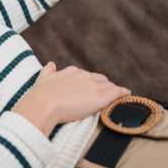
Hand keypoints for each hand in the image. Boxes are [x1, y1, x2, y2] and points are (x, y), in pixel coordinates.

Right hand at [13, 62, 130, 135]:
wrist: (43, 103)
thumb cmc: (40, 95)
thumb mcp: (42, 79)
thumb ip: (48, 71)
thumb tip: (51, 64)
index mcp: (71, 72)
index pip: (86, 76)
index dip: (90, 83)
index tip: (90, 89)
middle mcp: (84, 76)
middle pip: (100, 79)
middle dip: (103, 85)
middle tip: (106, 94)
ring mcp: (93, 86)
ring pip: (109, 86)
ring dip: (114, 90)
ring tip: (118, 96)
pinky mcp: (100, 97)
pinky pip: (117, 93)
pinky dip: (122, 93)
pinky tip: (127, 95)